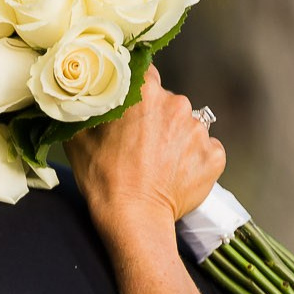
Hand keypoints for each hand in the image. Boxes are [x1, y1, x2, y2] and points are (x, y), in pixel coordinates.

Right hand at [64, 67, 224, 238]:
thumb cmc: (104, 180)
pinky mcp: (214, 155)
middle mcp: (177, 103)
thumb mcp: (79, 140)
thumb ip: (85, 110)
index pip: (145, 75)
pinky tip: (175, 176)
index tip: (130, 110)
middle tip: (138, 148)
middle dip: (156, 120)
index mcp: (145, 92)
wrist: (133, 218)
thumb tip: (80, 98)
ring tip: (157, 166)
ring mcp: (199, 130)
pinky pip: (204, 151)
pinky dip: (192, 161)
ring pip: (186, 128)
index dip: (136, 92)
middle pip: (168, 103)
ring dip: (175, 141)